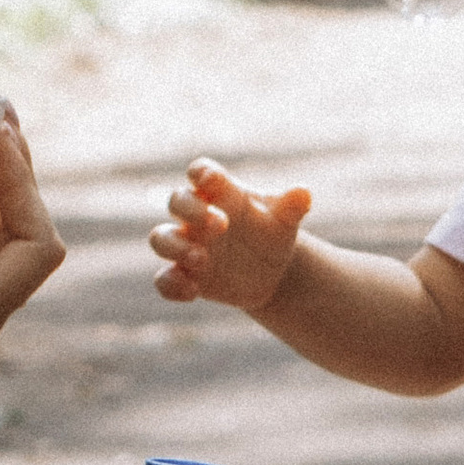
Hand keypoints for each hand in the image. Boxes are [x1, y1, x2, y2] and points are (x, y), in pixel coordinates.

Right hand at [150, 156, 312, 310]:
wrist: (271, 272)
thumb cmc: (272, 233)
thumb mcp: (285, 220)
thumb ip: (291, 206)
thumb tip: (303, 193)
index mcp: (220, 194)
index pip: (201, 172)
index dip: (201, 173)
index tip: (210, 179)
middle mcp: (197, 217)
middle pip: (176, 201)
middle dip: (191, 210)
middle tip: (220, 224)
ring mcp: (187, 246)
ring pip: (160, 239)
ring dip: (175, 247)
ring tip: (202, 259)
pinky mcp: (185, 276)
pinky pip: (164, 280)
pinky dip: (172, 285)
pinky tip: (193, 292)